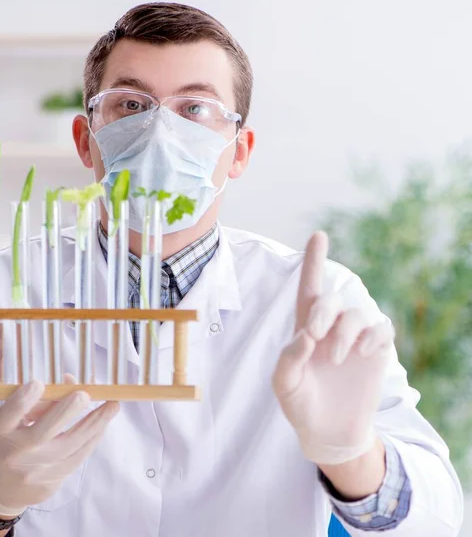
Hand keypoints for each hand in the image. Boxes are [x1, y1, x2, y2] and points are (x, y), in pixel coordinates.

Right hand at [0, 375, 118, 516]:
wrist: (3, 487)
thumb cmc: (13, 439)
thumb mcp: (15, 420)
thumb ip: (40, 400)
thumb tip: (72, 380)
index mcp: (1, 432)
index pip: (8, 416)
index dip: (22, 401)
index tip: (37, 383)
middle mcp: (15, 454)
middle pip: (41, 433)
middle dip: (65, 412)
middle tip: (83, 395)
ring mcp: (35, 471)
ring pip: (70, 445)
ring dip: (95, 422)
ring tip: (113, 405)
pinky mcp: (52, 482)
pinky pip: (79, 455)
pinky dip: (94, 436)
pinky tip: (104, 422)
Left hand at [272, 231, 393, 465]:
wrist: (328, 432)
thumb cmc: (300, 404)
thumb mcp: (284, 384)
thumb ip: (289, 358)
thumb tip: (307, 334)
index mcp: (305, 329)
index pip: (309, 289)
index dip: (313, 262)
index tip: (318, 235)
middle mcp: (331, 328)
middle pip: (332, 299)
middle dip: (324, 312)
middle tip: (316, 338)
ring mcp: (355, 339)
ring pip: (359, 312)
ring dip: (347, 331)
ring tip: (338, 357)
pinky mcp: (376, 351)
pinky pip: (383, 327)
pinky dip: (374, 335)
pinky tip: (364, 352)